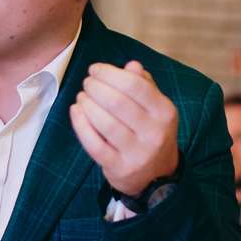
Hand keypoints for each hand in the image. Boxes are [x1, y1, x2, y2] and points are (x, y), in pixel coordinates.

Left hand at [69, 60, 179, 196]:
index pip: (135, 85)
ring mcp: (137, 153)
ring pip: (104, 123)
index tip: (95, 69)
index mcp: (164, 112)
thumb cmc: (149, 131)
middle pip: (117, 102)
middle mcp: (154, 133)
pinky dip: (80, 124)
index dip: (110, 73)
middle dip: (95, 87)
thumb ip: (143, 84)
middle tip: (87, 83)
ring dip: (87, 104)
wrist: (155, 174)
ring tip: (82, 96)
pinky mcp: (119, 168)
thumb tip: (131, 65)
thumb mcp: (154, 107)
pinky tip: (76, 111)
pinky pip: (94, 144)